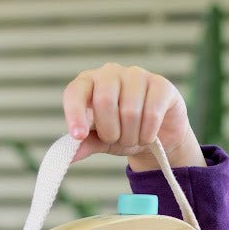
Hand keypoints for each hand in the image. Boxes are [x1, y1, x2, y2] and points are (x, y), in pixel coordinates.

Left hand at [62, 63, 205, 169]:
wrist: (157, 135)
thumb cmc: (122, 132)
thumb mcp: (100, 140)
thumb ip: (84, 144)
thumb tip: (68, 156)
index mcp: (88, 83)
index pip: (75, 92)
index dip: (75, 114)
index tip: (79, 136)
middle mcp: (110, 73)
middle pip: (105, 101)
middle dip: (110, 131)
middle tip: (116, 140)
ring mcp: (136, 75)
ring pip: (130, 111)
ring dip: (131, 136)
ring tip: (133, 138)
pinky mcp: (160, 84)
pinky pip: (152, 113)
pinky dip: (148, 133)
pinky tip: (148, 135)